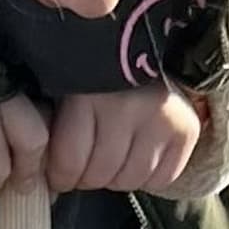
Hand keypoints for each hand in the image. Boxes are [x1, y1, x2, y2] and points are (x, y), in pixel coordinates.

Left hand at [42, 84, 204, 194]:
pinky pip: (162, 179)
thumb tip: (42, 179)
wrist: (146, 47)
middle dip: (87, 178)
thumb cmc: (96, 77)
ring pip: (129, 180)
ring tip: (113, 158)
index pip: (70, 163)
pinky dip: (148, 176)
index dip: (60, 177)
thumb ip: (53, 129)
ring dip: (117, 178)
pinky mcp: (185, 130)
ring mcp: (160, 118)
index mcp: (88, 94)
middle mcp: (127, 106)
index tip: (60, 173)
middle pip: (100, 175)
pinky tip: (140, 155)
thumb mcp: (66, 90)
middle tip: (87, 165)